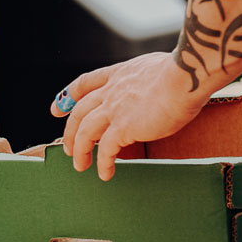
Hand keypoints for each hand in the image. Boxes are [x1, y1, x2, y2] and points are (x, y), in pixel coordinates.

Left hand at [54, 52, 211, 180]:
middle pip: (80, 111)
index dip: (69, 96)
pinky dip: (103, 162)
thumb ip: (147, 79)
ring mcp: (114, 108)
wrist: (184, 76)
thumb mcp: (155, 67)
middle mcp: (111, 91)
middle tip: (67, 147)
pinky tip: (105, 173)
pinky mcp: (124, 127)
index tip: (57, 108)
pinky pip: (106, 149)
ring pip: (85, 131)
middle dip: (70, 131)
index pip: (85, 83)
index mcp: (118, 74)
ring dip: (80, 150)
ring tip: (80, 165)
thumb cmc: (182, 72)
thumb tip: (159, 85)